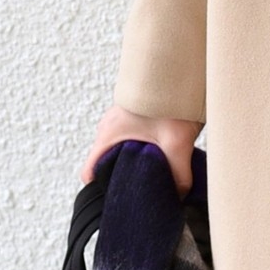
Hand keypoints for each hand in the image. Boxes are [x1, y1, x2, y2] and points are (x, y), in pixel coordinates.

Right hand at [80, 104, 202, 199]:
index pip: (90, 172)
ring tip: (152, 175)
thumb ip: (179, 173)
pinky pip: (129, 139)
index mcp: (108, 134)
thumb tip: (179, 195)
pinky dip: (139, 149)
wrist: (179, 69)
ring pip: (118, 150)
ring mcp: (119, 120)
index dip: (102, 190)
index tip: (118, 201)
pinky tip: (160, 155)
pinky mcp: (133, 115)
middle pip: (105, 163)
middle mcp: (109, 127)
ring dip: (133, 162)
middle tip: (141, 192)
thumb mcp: (177, 142)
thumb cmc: (171, 98)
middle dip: (121, 179)